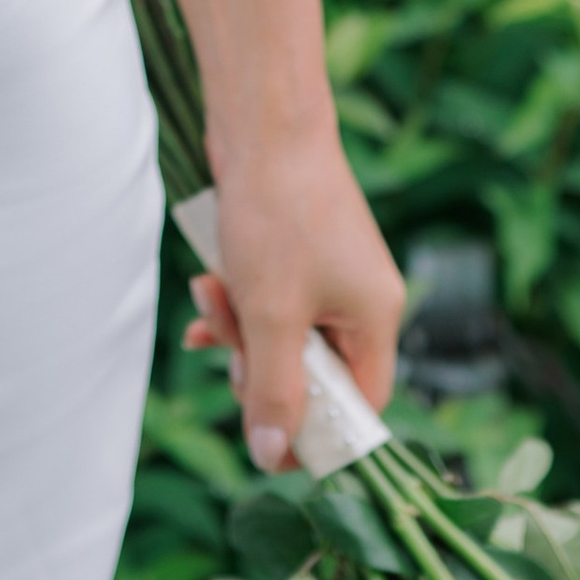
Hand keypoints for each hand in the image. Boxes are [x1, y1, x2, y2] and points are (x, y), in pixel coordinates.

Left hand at [182, 124, 404, 473]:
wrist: (262, 122)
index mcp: (375, 319)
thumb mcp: (271, 315)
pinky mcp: (297, 254)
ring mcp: (330, 275)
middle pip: (314, 374)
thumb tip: (272, 456)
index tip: (265, 437)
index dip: (314, 430)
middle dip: (260, 364)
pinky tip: (204, 296)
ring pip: (282, 337)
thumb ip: (274, 389)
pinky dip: (236, 305)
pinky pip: (268, 303)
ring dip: (239, 328)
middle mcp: (360, 300)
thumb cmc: (277, 214)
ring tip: (209, 294)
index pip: (359, 406)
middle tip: (229, 344)